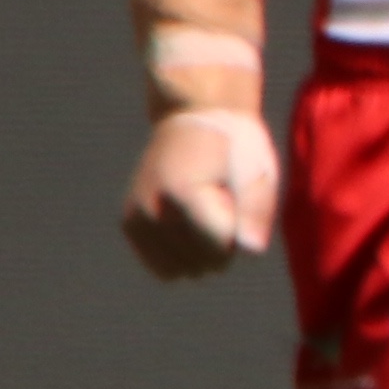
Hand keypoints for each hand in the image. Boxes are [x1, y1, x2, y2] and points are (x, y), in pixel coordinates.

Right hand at [119, 109, 280, 279]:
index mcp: (182, 191)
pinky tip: (187, 225)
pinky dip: (182, 256)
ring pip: (186, 270)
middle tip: (218, 199)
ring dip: (202, 250)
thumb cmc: (233, 145)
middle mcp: (151, 208)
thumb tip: (252, 250)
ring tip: (202, 210)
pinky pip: (165, 269)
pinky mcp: (130, 226)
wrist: (193, 117)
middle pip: (205, 261)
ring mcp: (136, 219)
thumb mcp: (258, 169)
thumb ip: (257, 210)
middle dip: (223, 240)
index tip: (232, 194)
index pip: (222, 246)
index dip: (239, 228)